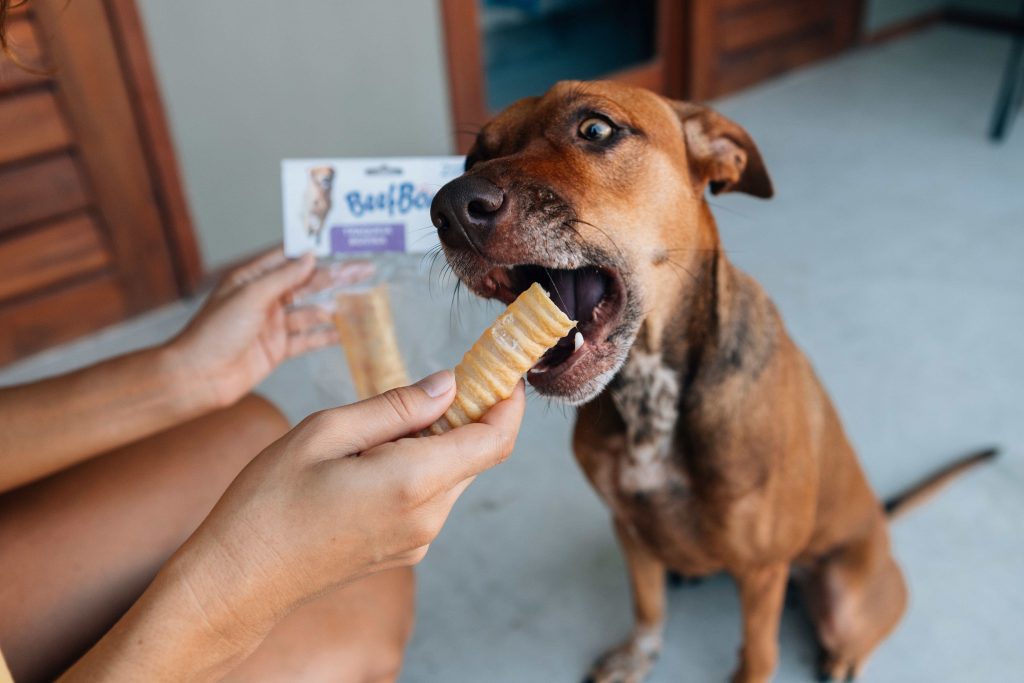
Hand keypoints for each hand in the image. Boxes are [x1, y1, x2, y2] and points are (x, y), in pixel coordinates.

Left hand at [168, 248, 370, 407]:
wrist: (199, 377)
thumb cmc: (214, 332)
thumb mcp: (250, 296)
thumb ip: (283, 277)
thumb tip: (310, 257)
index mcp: (252, 278)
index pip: (289, 258)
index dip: (316, 251)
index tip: (342, 243)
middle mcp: (264, 298)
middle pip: (306, 283)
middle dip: (335, 276)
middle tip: (364, 269)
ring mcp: (273, 324)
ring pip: (310, 310)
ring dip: (334, 305)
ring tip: (360, 298)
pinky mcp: (278, 348)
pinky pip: (307, 339)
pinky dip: (326, 335)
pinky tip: (344, 331)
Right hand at [175, 371, 524, 636]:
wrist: (239, 579)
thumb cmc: (269, 502)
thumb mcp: (325, 432)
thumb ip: (395, 407)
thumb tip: (448, 385)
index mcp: (413, 482)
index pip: (493, 439)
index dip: (507, 401)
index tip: (500, 369)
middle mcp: (428, 517)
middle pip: (477, 455)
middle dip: (471, 413)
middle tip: (442, 378)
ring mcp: (419, 539)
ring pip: (453, 474)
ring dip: (441, 440)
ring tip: (388, 421)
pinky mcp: (405, 549)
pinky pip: (431, 496)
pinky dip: (423, 466)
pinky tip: (377, 455)